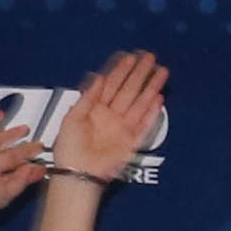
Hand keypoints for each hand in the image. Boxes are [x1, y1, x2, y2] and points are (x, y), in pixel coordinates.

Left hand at [48, 51, 165, 183]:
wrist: (77, 173)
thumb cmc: (69, 150)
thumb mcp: (71, 117)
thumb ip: (87, 97)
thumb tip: (97, 78)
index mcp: (95, 109)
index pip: (111, 84)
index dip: (121, 69)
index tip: (130, 56)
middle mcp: (111, 116)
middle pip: (129, 89)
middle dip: (140, 73)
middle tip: (149, 58)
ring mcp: (122, 128)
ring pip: (140, 102)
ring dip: (151, 87)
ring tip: (161, 72)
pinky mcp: (131, 141)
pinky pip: (145, 124)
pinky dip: (152, 112)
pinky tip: (158, 98)